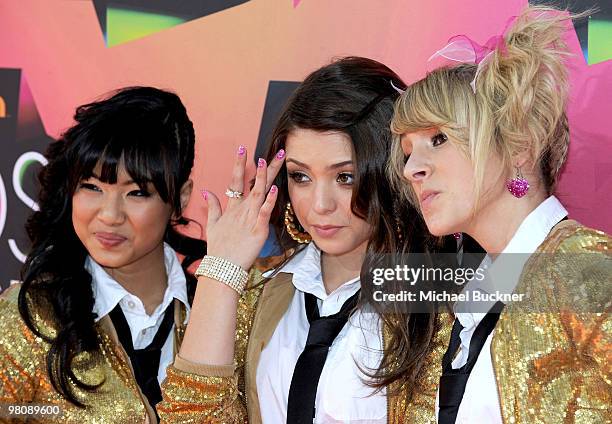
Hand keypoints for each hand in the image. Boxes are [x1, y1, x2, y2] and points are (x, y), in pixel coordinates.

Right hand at [203, 146, 284, 270]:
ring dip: (265, 177)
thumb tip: (206, 191)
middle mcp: (241, 210)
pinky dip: (270, 201)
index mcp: (232, 209)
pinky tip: (274, 190)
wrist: (222, 268)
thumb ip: (212, 207)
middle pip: (253, 184)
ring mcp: (250, 219)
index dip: (240, 164)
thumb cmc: (219, 249)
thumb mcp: (212, 226)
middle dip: (264, 167)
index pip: (235, 181)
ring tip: (271, 161)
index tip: (243, 149)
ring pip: (259, 194)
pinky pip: (265, 213)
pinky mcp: (258, 230)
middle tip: (276, 151)